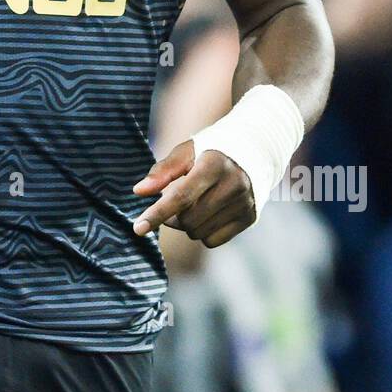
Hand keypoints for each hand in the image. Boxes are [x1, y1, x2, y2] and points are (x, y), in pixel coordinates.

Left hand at [132, 140, 255, 246]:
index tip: (137, 228)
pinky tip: (206, 214)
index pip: (181, 197)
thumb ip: (162, 171)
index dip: (157, 214)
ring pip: (199, 233)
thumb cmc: (210, 150)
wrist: (254, 150)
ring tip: (191, 206)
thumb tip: (138, 191)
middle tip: (172, 204)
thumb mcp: (186, 152)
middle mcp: (233, 185)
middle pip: (188, 219)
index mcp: (214, 164)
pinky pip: (213, 241)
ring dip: (186, 225)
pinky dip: (202, 233)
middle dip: (172, 217)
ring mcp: (244, 203)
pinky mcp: (249, 217)